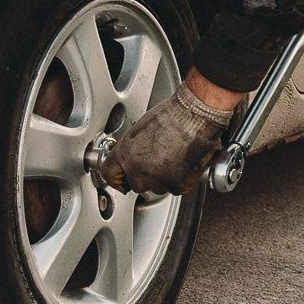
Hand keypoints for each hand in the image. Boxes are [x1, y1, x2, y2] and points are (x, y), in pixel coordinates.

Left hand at [99, 82, 233, 194]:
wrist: (194, 116)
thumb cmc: (172, 115)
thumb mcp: (140, 129)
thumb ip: (132, 148)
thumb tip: (134, 156)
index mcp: (125, 153)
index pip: (109, 175)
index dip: (117, 178)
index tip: (122, 180)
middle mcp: (137, 170)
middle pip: (136, 184)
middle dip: (146, 177)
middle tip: (159, 161)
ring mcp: (157, 179)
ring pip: (157, 188)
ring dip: (164, 178)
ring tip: (174, 157)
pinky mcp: (176, 185)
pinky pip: (176, 188)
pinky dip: (182, 179)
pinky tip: (184, 162)